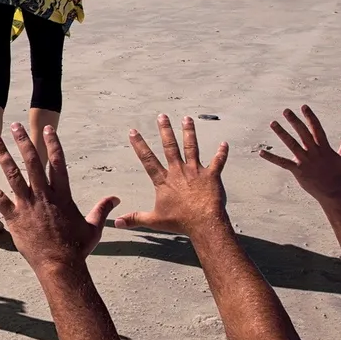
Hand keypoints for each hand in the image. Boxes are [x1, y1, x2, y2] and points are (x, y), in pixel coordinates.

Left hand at [0, 124, 120, 267]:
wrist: (60, 266)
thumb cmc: (77, 249)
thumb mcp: (93, 227)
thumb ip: (102, 209)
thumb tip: (116, 198)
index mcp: (62, 195)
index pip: (57, 163)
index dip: (52, 144)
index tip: (46, 129)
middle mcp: (43, 196)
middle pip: (32, 163)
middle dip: (23, 142)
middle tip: (15, 126)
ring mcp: (27, 205)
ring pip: (13, 175)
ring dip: (3, 155)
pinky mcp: (13, 218)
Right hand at [116, 116, 229, 235]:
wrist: (204, 223)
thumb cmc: (180, 222)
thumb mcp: (154, 220)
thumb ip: (135, 218)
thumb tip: (116, 223)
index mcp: (164, 180)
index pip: (148, 159)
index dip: (139, 145)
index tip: (133, 131)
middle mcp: (178, 171)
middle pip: (170, 147)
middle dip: (165, 130)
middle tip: (162, 116)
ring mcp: (195, 172)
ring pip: (191, 147)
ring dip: (189, 132)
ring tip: (187, 119)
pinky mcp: (211, 176)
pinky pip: (218, 162)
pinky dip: (222, 153)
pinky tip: (224, 144)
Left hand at [260, 106, 340, 199]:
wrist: (333, 192)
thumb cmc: (338, 174)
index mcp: (324, 147)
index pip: (316, 128)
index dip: (310, 117)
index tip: (304, 106)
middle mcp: (314, 152)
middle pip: (303, 133)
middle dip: (294, 121)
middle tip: (286, 110)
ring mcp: (305, 160)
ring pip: (292, 144)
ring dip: (282, 133)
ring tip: (273, 123)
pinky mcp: (298, 170)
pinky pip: (282, 162)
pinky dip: (271, 157)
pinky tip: (261, 152)